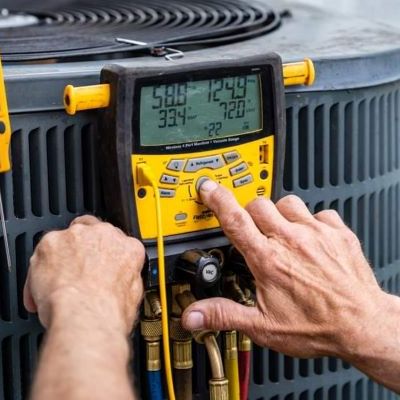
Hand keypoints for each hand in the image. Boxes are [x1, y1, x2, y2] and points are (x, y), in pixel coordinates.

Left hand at [24, 216, 144, 332]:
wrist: (84, 317)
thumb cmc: (107, 310)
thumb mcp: (134, 294)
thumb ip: (126, 275)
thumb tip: (119, 280)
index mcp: (128, 247)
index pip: (118, 241)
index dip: (106, 254)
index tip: (101, 264)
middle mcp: (104, 235)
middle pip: (92, 230)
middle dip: (85, 248)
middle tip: (79, 271)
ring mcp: (77, 236)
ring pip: (67, 239)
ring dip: (64, 255)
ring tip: (61, 281)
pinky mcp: (51, 242)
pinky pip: (43, 251)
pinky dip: (41, 266)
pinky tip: (45, 286)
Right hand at [182, 181, 384, 358]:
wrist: (364, 326)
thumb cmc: (318, 326)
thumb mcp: (263, 326)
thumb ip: (224, 315)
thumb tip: (194, 316)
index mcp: (268, 260)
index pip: (234, 220)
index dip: (217, 200)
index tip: (208, 188)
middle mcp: (291, 240)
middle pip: (258, 205)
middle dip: (249, 212)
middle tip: (253, 231)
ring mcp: (316, 233)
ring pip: (287, 202)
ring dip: (279, 214)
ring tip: (282, 233)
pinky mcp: (338, 233)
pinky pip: (319, 212)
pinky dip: (311, 221)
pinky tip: (311, 238)